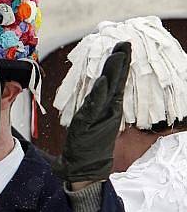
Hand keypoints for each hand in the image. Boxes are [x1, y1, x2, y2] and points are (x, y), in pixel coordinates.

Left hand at [53, 42, 131, 182]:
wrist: (86, 168)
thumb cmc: (89, 145)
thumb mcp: (93, 121)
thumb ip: (97, 104)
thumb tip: (101, 86)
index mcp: (108, 106)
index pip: (115, 81)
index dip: (120, 64)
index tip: (124, 46)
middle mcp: (106, 109)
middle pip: (115, 81)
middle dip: (120, 62)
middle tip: (125, 44)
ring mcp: (99, 116)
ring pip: (108, 90)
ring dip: (112, 71)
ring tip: (118, 54)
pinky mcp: (88, 123)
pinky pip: (94, 106)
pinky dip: (98, 93)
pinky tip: (102, 81)